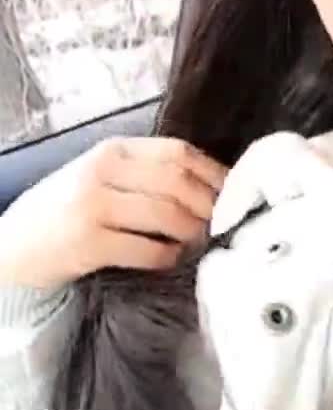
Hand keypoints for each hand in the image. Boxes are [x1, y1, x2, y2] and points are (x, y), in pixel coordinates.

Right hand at [0, 136, 226, 289]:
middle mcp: (104, 171)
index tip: (234, 193)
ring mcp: (93, 206)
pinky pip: (147, 250)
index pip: (178, 152)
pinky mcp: (88, 243)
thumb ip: (146, 174)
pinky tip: (170, 259)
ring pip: (167, 215)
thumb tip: (211, 186)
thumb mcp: (102, 177)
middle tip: (221, 225)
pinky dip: (167, 257)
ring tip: (197, 243)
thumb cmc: (67, 210)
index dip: (214, 173)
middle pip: (178, 182)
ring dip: (192, 233)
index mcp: (113, 150)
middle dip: (209, 206)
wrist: (14, 246)